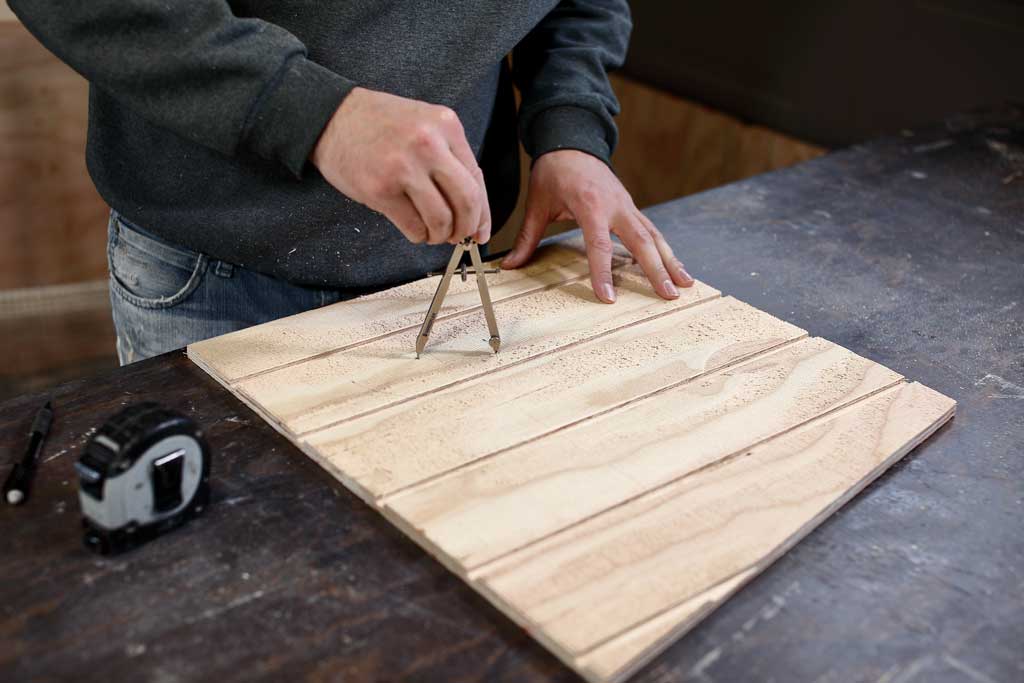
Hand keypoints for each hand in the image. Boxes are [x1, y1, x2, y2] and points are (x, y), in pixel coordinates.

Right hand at [311, 87, 490, 244]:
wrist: (331, 117)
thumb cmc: (379, 124)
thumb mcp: (424, 123)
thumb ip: (449, 157)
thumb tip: (472, 206)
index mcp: (445, 125)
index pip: (477, 178)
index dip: (483, 212)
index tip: (480, 230)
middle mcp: (429, 145)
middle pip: (467, 201)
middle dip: (466, 227)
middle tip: (459, 236)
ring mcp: (404, 168)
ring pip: (441, 219)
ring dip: (441, 235)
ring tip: (434, 233)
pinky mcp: (380, 190)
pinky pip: (413, 226)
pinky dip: (419, 236)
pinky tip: (416, 231)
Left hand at [502, 150, 692, 302]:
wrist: (571, 140)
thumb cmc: (554, 172)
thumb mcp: (537, 203)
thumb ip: (527, 237)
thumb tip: (510, 265)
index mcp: (590, 204)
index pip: (599, 244)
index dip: (603, 272)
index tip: (609, 297)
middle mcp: (615, 205)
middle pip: (641, 242)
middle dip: (657, 270)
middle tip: (669, 294)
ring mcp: (627, 205)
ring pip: (654, 236)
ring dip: (671, 261)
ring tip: (685, 285)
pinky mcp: (631, 207)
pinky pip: (652, 231)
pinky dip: (665, 250)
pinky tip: (676, 268)